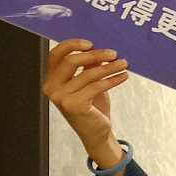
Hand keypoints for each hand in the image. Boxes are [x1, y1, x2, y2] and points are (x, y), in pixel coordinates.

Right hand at [42, 37, 129, 171]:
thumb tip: (98, 48)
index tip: (91, 43)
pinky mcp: (73, 105)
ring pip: (87, 74)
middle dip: (94, 54)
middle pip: (71, 61)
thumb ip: (89, 66)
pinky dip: (112, 79)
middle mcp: (51, 87)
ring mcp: (60, 97)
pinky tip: (124, 76)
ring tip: (124, 64)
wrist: (96, 133)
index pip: (56, 55)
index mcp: (51, 79)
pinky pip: (96, 86)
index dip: (72, 45)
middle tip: (114, 53)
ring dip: (109, 67)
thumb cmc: (91, 107)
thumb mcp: (89, 83)